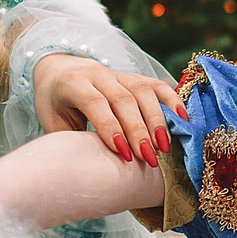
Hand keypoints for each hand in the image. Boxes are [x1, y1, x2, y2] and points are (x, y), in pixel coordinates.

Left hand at [34, 54, 182, 166]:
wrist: (56, 71)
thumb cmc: (54, 105)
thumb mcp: (53, 123)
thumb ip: (72, 139)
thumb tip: (95, 167)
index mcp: (73, 83)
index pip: (96, 103)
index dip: (111, 128)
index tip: (124, 155)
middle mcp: (97, 74)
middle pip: (124, 99)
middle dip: (138, 131)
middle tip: (149, 159)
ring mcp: (118, 73)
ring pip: (143, 91)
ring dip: (157, 120)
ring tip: (165, 147)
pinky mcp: (133, 76)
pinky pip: (157, 85)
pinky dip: (172, 100)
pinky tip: (183, 119)